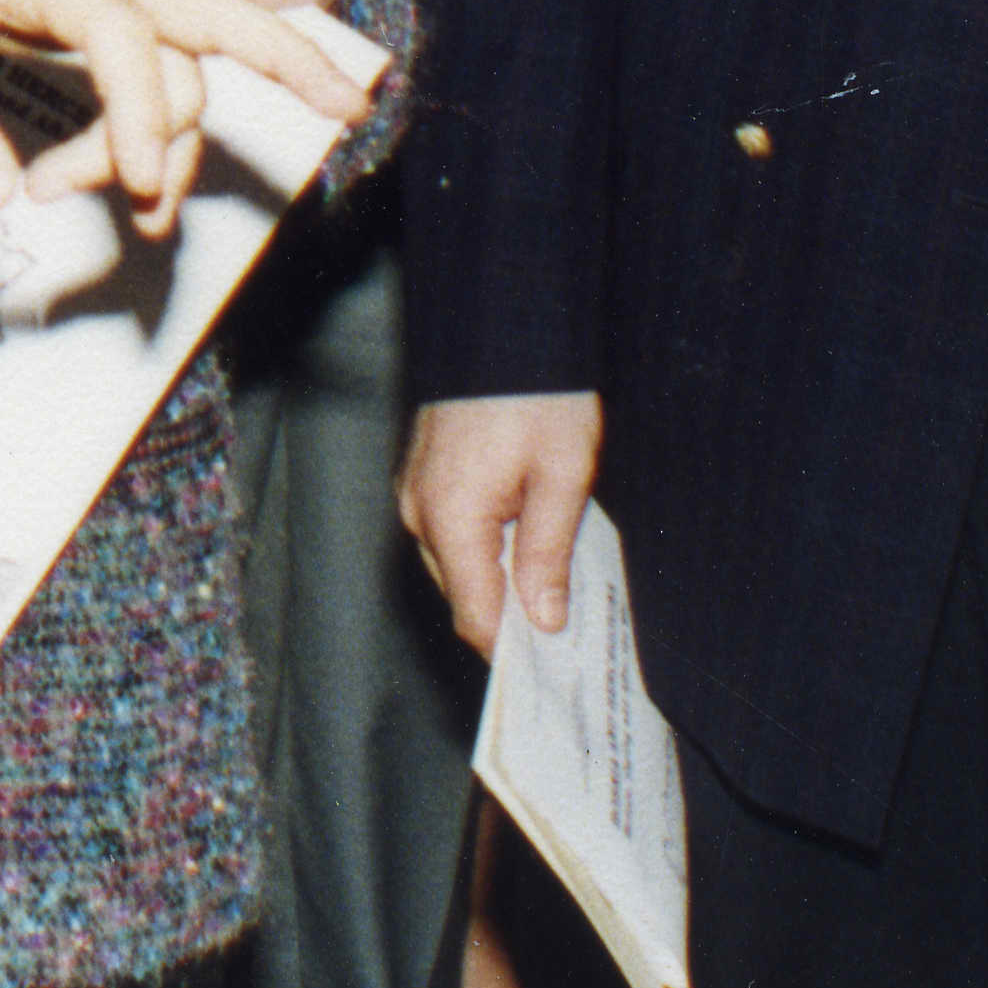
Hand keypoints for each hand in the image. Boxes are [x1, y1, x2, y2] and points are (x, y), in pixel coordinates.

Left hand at [0, 0, 365, 230]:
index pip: (122, 27)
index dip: (137, 112)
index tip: (127, 186)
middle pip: (210, 4)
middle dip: (285, 52)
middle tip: (348, 104)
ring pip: (187, 55)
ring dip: (169, 140)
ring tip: (99, 203)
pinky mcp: (103, 13)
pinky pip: (165, 63)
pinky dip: (169, 126)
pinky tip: (144, 179)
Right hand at [400, 391, 602, 654]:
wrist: (506, 319)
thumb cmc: (538, 393)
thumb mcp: (561, 477)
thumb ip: (547, 554)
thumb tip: (543, 621)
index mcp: (451, 519)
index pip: (477, 618)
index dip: (516, 651)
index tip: (557, 668)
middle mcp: (420, 511)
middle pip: (466, 596)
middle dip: (514, 615)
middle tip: (570, 621)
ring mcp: (416, 490)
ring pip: (459, 565)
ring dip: (502, 578)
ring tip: (557, 574)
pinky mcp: (424, 474)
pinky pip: (453, 532)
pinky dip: (487, 546)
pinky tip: (528, 535)